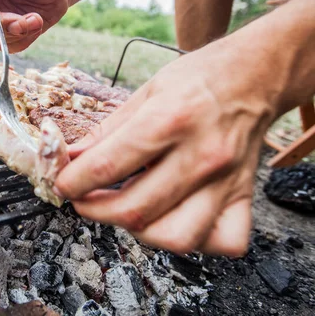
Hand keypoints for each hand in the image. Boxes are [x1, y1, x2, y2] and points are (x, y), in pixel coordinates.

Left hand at [53, 41, 276, 256]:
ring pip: (175, 237)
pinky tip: (171, 219)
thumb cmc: (198, 78)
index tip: (61, 182)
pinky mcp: (244, 196)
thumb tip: (69, 158)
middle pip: (135, 210)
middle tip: (82, 198)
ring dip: (136, 231)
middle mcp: (200, 155)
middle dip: (93, 210)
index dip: (72, 181)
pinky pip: (221, 241)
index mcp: (169, 120)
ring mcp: (226, 181)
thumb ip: (106, 130)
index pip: (107, 167)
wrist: (256, 75)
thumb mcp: (145, 91)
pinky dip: (192, 241)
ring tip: (122, 209)